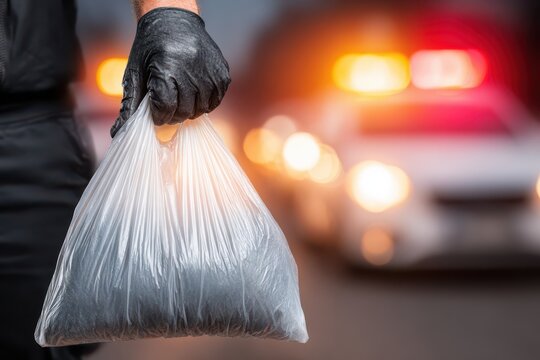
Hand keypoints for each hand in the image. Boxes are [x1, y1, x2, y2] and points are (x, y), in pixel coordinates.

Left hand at [111, 7, 230, 136]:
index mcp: (166, 67)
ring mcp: (209, 71)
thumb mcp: (136, 72)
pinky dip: (205, 103)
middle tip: (168, 106)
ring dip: (190, 110)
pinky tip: (195, 94)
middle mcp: (190, 69)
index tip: (155, 111)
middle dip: (173, 114)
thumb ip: (130, 104)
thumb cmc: (151, 49)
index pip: (165, 107)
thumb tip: (117, 132)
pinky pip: (215, 101)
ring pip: (201, 109)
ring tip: (180, 99)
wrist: (174, 21)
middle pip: (184, 111)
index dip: (158, 115)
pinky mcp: (222, 72)